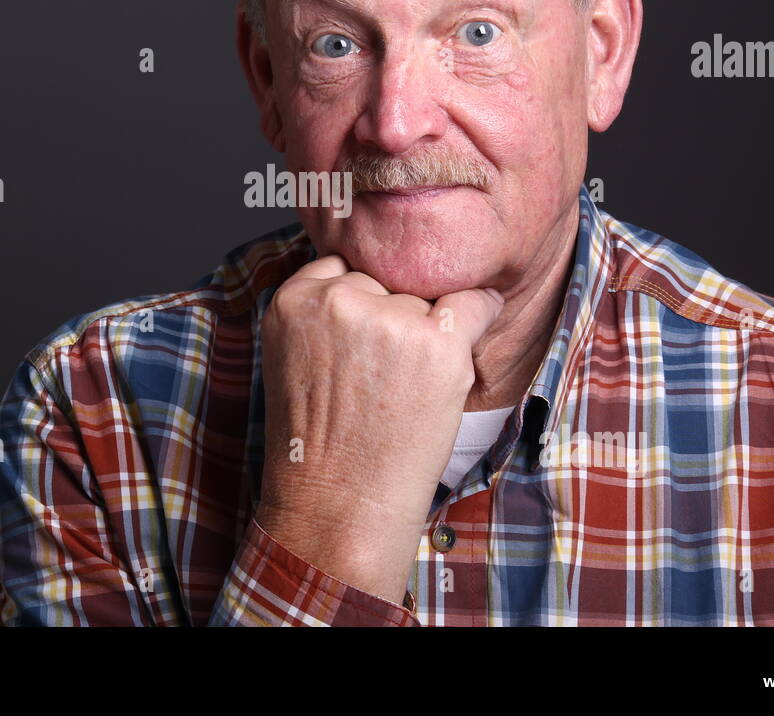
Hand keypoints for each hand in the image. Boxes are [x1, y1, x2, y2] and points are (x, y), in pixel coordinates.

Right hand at [253, 254, 503, 604]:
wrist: (339, 506)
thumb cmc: (318, 443)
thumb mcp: (291, 358)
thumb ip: (320, 311)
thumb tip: (376, 274)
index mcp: (292, 300)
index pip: (342, 267)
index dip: (359, 304)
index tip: (361, 343)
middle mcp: (339, 301)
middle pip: (385, 283)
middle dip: (390, 319)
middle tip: (380, 378)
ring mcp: (390, 320)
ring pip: (424, 300)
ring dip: (425, 332)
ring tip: (403, 391)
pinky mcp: (437, 345)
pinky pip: (475, 303)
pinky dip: (482, 313)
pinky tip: (476, 329)